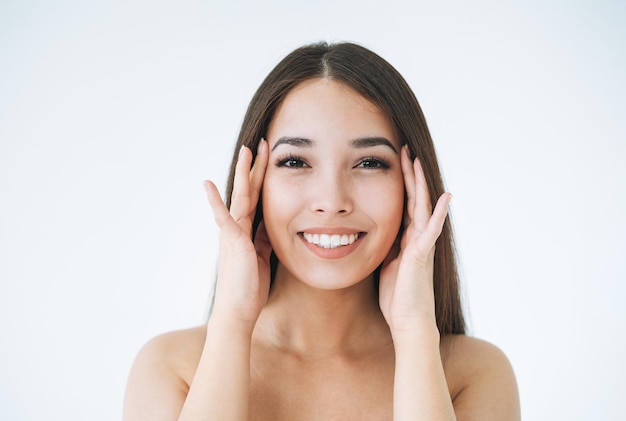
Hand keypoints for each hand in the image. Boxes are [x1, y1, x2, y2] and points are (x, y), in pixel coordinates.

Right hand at [204, 140, 270, 329]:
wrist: (237, 312)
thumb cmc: (249, 289)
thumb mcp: (262, 258)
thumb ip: (263, 240)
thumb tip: (270, 227)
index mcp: (247, 232)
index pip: (257, 199)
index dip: (263, 179)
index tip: (269, 161)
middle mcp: (238, 229)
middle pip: (249, 191)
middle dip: (256, 167)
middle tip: (261, 144)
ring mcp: (233, 234)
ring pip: (240, 197)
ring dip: (244, 173)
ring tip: (247, 150)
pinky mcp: (232, 241)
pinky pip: (223, 218)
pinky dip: (215, 201)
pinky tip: (209, 185)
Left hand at [378, 146, 450, 335]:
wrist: (408, 322)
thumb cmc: (397, 298)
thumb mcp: (385, 265)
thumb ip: (386, 247)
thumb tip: (372, 233)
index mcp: (406, 239)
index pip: (403, 204)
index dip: (400, 183)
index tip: (393, 161)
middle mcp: (417, 238)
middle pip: (413, 199)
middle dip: (408, 175)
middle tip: (404, 149)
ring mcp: (421, 245)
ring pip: (422, 207)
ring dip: (420, 184)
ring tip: (416, 161)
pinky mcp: (422, 255)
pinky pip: (431, 230)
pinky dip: (438, 213)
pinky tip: (446, 196)